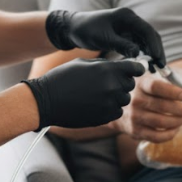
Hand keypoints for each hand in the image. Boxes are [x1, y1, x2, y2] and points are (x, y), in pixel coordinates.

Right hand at [22, 58, 144, 129]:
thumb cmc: (62, 77)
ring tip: (100, 93)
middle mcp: (111, 87)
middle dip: (122, 82)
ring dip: (117, 96)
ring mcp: (108, 104)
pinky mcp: (104, 118)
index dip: (135, 69)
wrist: (46, 100)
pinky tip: (97, 103)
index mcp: (107, 70)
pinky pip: (117, 111)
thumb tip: (120, 66)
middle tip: (108, 82)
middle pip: (130, 84)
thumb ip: (104, 64)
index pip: (135, 68)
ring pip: (124, 99)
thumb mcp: (83, 63)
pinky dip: (111, 108)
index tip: (132, 70)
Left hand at [46, 8, 165, 66]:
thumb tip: (139, 53)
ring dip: (151, 55)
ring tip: (156, 70)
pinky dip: (143, 55)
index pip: (147, 30)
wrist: (73, 29)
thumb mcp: (104, 38)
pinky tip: (146, 66)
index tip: (158, 60)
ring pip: (146, 42)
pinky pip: (138, 45)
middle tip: (162, 68)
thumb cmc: (86, 30)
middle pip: (150, 36)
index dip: (155, 46)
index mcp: (127, 16)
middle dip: (157, 51)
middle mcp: (130, 20)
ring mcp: (128, 28)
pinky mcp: (124, 35)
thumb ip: (122, 44)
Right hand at [110, 72, 181, 142]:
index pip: (156, 87)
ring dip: (177, 121)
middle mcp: (136, 100)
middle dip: (181, 109)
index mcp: (141, 84)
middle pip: (162, 106)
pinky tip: (175, 128)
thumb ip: (174, 83)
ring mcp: (135, 116)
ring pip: (161, 122)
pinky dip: (170, 134)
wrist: (118, 108)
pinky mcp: (136, 131)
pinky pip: (157, 136)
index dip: (172, 91)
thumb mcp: (152, 81)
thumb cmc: (142, 92)